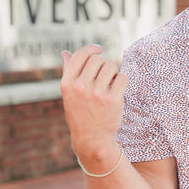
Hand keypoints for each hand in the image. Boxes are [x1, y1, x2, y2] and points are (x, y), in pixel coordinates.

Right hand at [60, 44, 128, 166]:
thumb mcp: (69, 94)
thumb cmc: (81, 114)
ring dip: (114, 72)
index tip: (99, 49)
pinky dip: (122, 81)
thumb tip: (65, 52)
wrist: (92, 139)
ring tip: (110, 83)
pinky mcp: (113, 100)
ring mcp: (97, 93)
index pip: (81, 55)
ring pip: (111, 66)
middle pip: (98, 59)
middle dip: (104, 64)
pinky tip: (118, 89)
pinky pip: (122, 77)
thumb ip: (68, 72)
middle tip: (105, 75)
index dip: (92, 49)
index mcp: (67, 83)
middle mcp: (80, 87)